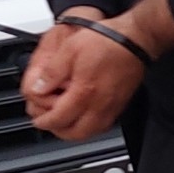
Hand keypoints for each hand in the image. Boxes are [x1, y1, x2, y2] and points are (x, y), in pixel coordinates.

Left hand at [31, 20, 145, 140]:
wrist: (135, 39)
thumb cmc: (108, 40)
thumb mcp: (70, 49)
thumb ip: (52, 71)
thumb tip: (39, 87)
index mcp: (84, 91)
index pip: (59, 118)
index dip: (44, 121)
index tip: (38, 119)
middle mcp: (100, 104)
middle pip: (76, 133)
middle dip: (59, 131)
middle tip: (49, 123)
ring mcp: (112, 106)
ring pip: (92, 132)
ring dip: (75, 131)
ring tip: (66, 122)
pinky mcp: (121, 103)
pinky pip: (104, 125)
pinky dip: (91, 126)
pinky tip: (86, 117)